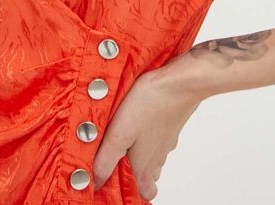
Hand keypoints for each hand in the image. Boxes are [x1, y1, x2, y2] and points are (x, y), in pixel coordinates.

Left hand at [92, 52, 203, 199]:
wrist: (180, 81)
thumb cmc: (149, 105)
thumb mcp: (118, 133)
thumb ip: (105, 160)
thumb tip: (94, 181)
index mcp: (145, 166)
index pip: (144, 194)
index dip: (133, 193)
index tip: (118, 183)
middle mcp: (158, 157)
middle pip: (148, 176)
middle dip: (135, 172)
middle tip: (118, 160)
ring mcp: (167, 140)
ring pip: (153, 155)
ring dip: (141, 152)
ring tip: (125, 137)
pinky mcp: (171, 123)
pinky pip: (158, 136)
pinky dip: (149, 133)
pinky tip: (140, 118)